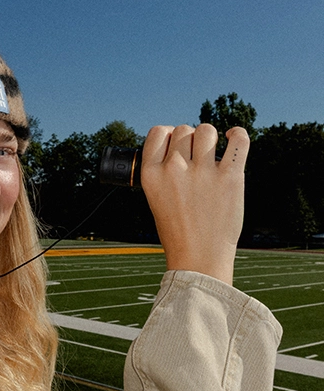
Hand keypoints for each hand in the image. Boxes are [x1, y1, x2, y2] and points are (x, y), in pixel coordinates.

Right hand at [140, 124, 249, 284]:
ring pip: (206, 131)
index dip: (169, 134)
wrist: (198, 260)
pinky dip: (237, 134)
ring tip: (213, 155)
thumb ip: (164, 171)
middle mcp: (174, 170)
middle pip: (183, 130)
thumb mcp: (156, 199)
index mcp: (151, 175)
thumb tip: (183, 143)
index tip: (176, 144)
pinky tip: (233, 138)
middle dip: (190, 140)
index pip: (158, 132)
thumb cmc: (178, 233)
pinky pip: (238, 139)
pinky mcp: (229, 177)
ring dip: (210, 139)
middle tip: (196, 159)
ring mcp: (202, 173)